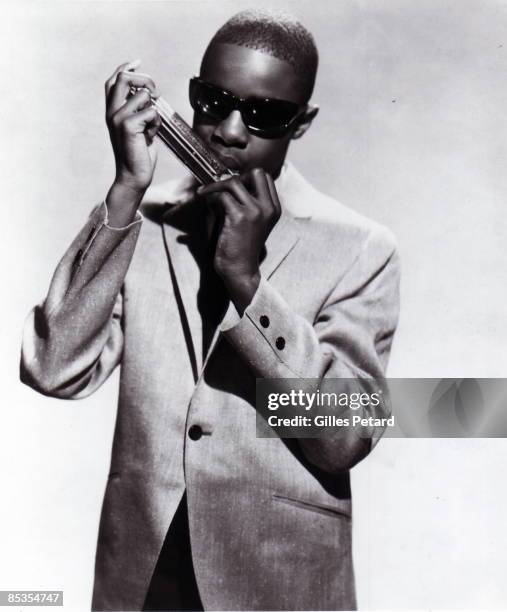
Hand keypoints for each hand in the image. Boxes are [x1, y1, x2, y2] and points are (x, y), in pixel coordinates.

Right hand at [105, 60, 160, 202]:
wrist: (133, 176)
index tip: (138, 62)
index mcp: (112, 111)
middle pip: (124, 78)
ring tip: (150, 127)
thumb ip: (138, 110)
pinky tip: (151, 135)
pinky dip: (156, 123)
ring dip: (154, 109)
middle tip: (155, 94)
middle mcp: (111, 112)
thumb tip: (148, 91)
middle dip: (145, 80)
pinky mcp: (128, 126)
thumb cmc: (138, 153)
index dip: (126, 68)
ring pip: (143, 95)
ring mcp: (118, 118)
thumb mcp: (137, 127)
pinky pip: (151, 112)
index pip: (114, 80)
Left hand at [198, 168, 280, 313]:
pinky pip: (222, 196)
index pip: (265, 178)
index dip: (246, 178)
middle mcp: (269, 208)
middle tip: (221, 188)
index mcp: (274, 209)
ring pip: (234, 182)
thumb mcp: (250, 223)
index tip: (230, 187)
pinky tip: (205, 203)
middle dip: (237, 176)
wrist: (240, 271)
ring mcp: (256, 211)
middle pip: (257, 172)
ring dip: (216, 186)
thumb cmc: (241, 248)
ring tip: (205, 194)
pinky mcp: (240, 217)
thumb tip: (224, 181)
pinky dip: (210, 197)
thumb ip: (245, 203)